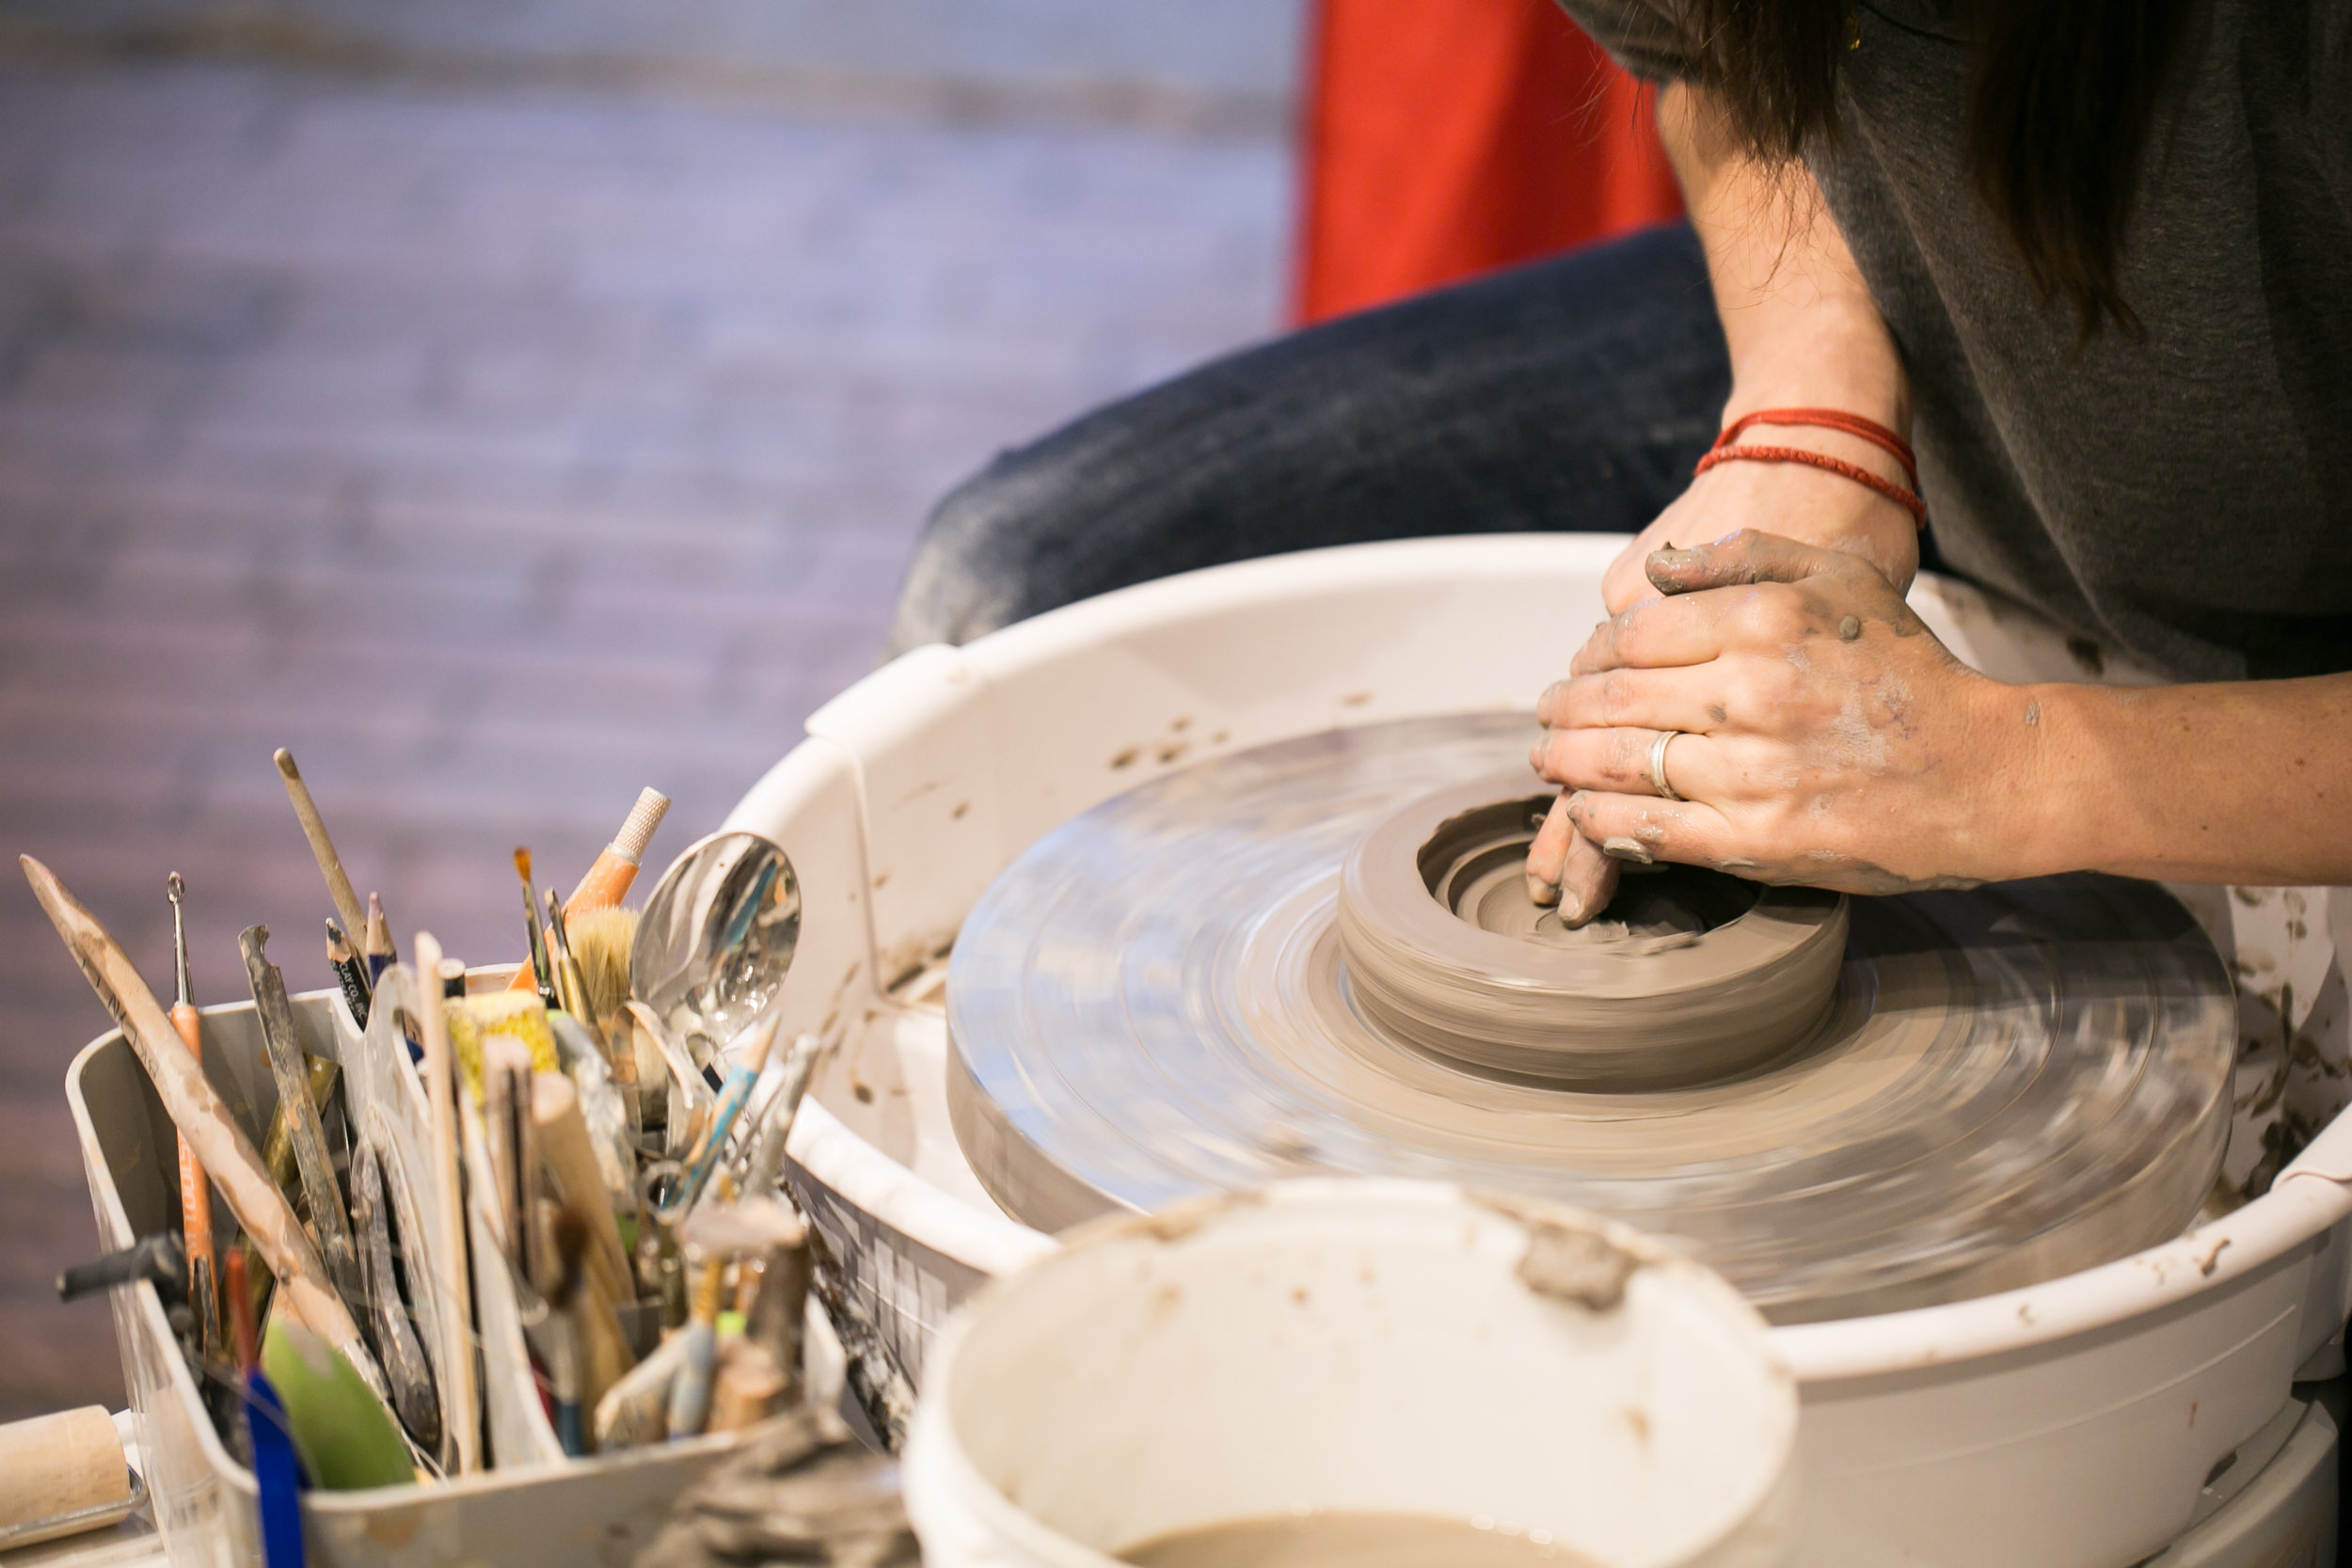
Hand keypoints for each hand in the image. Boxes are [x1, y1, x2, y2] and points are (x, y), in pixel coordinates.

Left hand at [1539, 449, 1926, 919]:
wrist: (1987, 773)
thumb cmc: (1911, 672)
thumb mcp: (1841, 579)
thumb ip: (1745, 556)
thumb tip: (1658, 567)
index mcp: (1762, 621)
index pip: (1632, 634)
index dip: (1591, 652)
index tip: (1580, 664)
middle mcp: (1749, 692)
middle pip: (1611, 698)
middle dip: (1562, 708)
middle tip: (1545, 715)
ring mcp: (1749, 771)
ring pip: (1617, 763)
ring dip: (1564, 763)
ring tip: (1548, 759)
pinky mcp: (1755, 842)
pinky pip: (1647, 829)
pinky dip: (1600, 820)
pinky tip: (1582, 812)